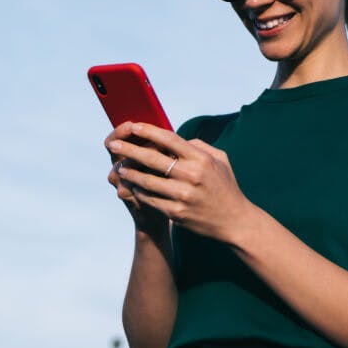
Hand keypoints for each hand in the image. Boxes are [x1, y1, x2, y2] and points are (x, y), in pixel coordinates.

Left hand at [106, 122, 252, 243]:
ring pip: (146, 180)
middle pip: (152, 158)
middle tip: (113, 145)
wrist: (234, 220)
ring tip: (121, 168)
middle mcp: (191, 175)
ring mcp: (183, 195)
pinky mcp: (176, 212)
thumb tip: (174, 139)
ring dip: (130, 173)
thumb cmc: (225, 186)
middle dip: (129, 150)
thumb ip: (198, 146)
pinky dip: (139, 191)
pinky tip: (135, 187)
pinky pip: (150, 199)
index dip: (149, 131)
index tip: (133, 127)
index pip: (169, 139)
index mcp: (201, 159)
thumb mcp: (220, 160)